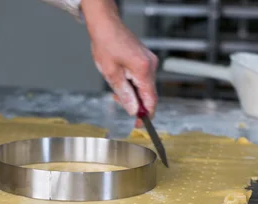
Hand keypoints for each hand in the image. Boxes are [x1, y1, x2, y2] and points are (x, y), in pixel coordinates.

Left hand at [81, 0, 157, 125]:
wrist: (106, 25)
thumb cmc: (106, 45)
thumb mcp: (111, 74)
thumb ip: (124, 94)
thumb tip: (134, 111)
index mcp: (144, 70)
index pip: (151, 100)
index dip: (146, 115)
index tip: (139, 124)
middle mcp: (151, 66)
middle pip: (149, 94)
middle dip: (136, 103)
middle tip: (118, 101)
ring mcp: (150, 62)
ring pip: (145, 87)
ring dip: (133, 93)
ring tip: (116, 87)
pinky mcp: (146, 59)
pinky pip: (143, 78)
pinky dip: (133, 84)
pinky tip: (121, 79)